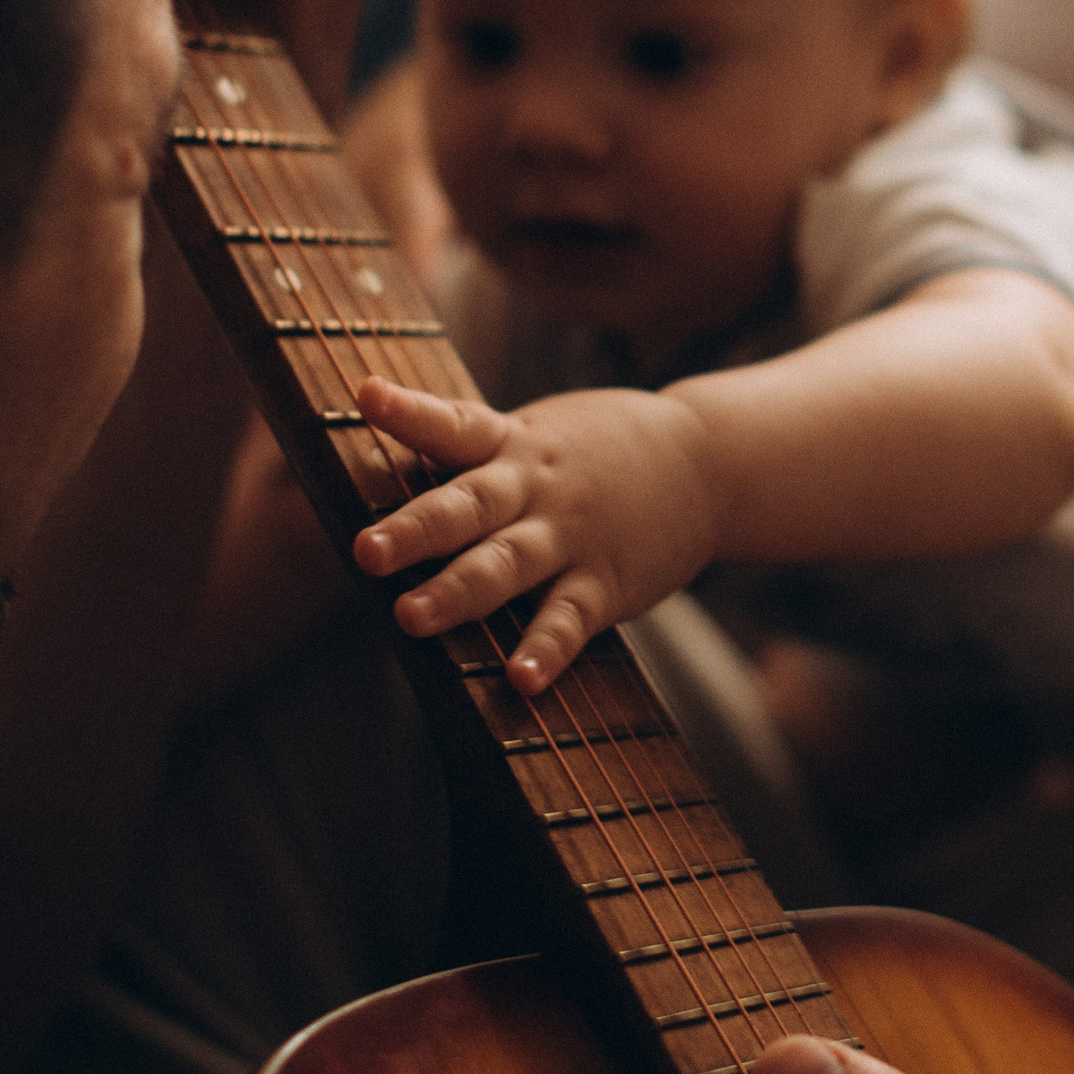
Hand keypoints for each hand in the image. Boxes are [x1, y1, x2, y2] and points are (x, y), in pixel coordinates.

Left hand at [351, 378, 718, 691]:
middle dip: (415, 529)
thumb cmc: (602, 450)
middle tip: (367, 551)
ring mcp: (572, 537)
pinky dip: (546, 648)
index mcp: (514, 447)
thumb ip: (472, 451)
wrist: (708, 462)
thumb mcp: (539, 434)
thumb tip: (375, 453)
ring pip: (508, 565)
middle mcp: (536, 490)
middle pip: (468, 506)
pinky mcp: (605, 583)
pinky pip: (570, 619)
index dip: (409, 411)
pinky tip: (521, 679)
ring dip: (460, 591)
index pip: (455, 425)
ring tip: (412, 616)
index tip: (366, 394)